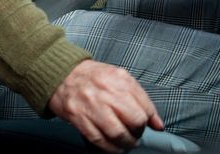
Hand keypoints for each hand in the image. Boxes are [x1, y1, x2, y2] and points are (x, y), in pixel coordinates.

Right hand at [47, 60, 163, 152]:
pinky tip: (111, 145)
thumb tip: (158, 125)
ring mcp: (92, 105)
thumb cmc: (92, 77)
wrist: (61, 73)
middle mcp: (107, 91)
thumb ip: (140, 98)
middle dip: (137, 133)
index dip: (148, 121)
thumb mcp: (119, 78)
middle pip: (135, 121)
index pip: (146, 108)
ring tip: (124, 142)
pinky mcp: (78, 117)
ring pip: (118, 134)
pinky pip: (99, 140)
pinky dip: (109, 148)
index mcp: (120, 79)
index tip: (145, 125)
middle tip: (133, 134)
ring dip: (125, 144)